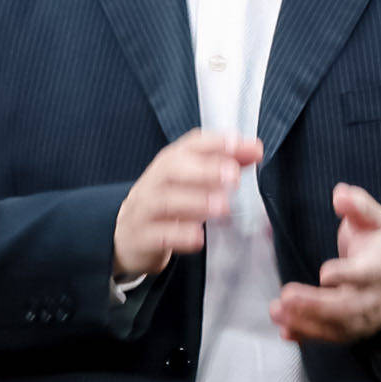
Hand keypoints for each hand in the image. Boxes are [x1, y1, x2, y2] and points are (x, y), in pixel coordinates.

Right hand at [113, 125, 263, 279]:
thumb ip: (222, 165)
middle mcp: (153, 183)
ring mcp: (143, 210)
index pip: (190, 145)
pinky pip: (157, 235)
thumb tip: (254, 150)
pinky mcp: (140, 238)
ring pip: (163, 201)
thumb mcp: (192, 182)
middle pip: (171, 168)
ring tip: (223, 207)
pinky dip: (179, 235)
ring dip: (195, 202)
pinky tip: (199, 237)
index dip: (216, 143)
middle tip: (233, 176)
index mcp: (169, 165)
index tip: (242, 145)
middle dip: (204, 170)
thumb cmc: (168, 204)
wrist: (126, 237)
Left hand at [274, 183, 380, 347]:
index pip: (367, 275)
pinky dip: (308, 337)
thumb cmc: (380, 246)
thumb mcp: (375, 220)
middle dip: (317, 304)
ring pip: (338, 326)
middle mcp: (375, 296)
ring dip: (306, 322)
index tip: (324, 272)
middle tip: (286, 295)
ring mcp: (365, 316)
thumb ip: (358, 206)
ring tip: (277, 311)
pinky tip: (286, 331)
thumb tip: (340, 194)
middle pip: (349, 306)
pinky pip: (331, 337)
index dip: (347, 275)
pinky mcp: (352, 329)